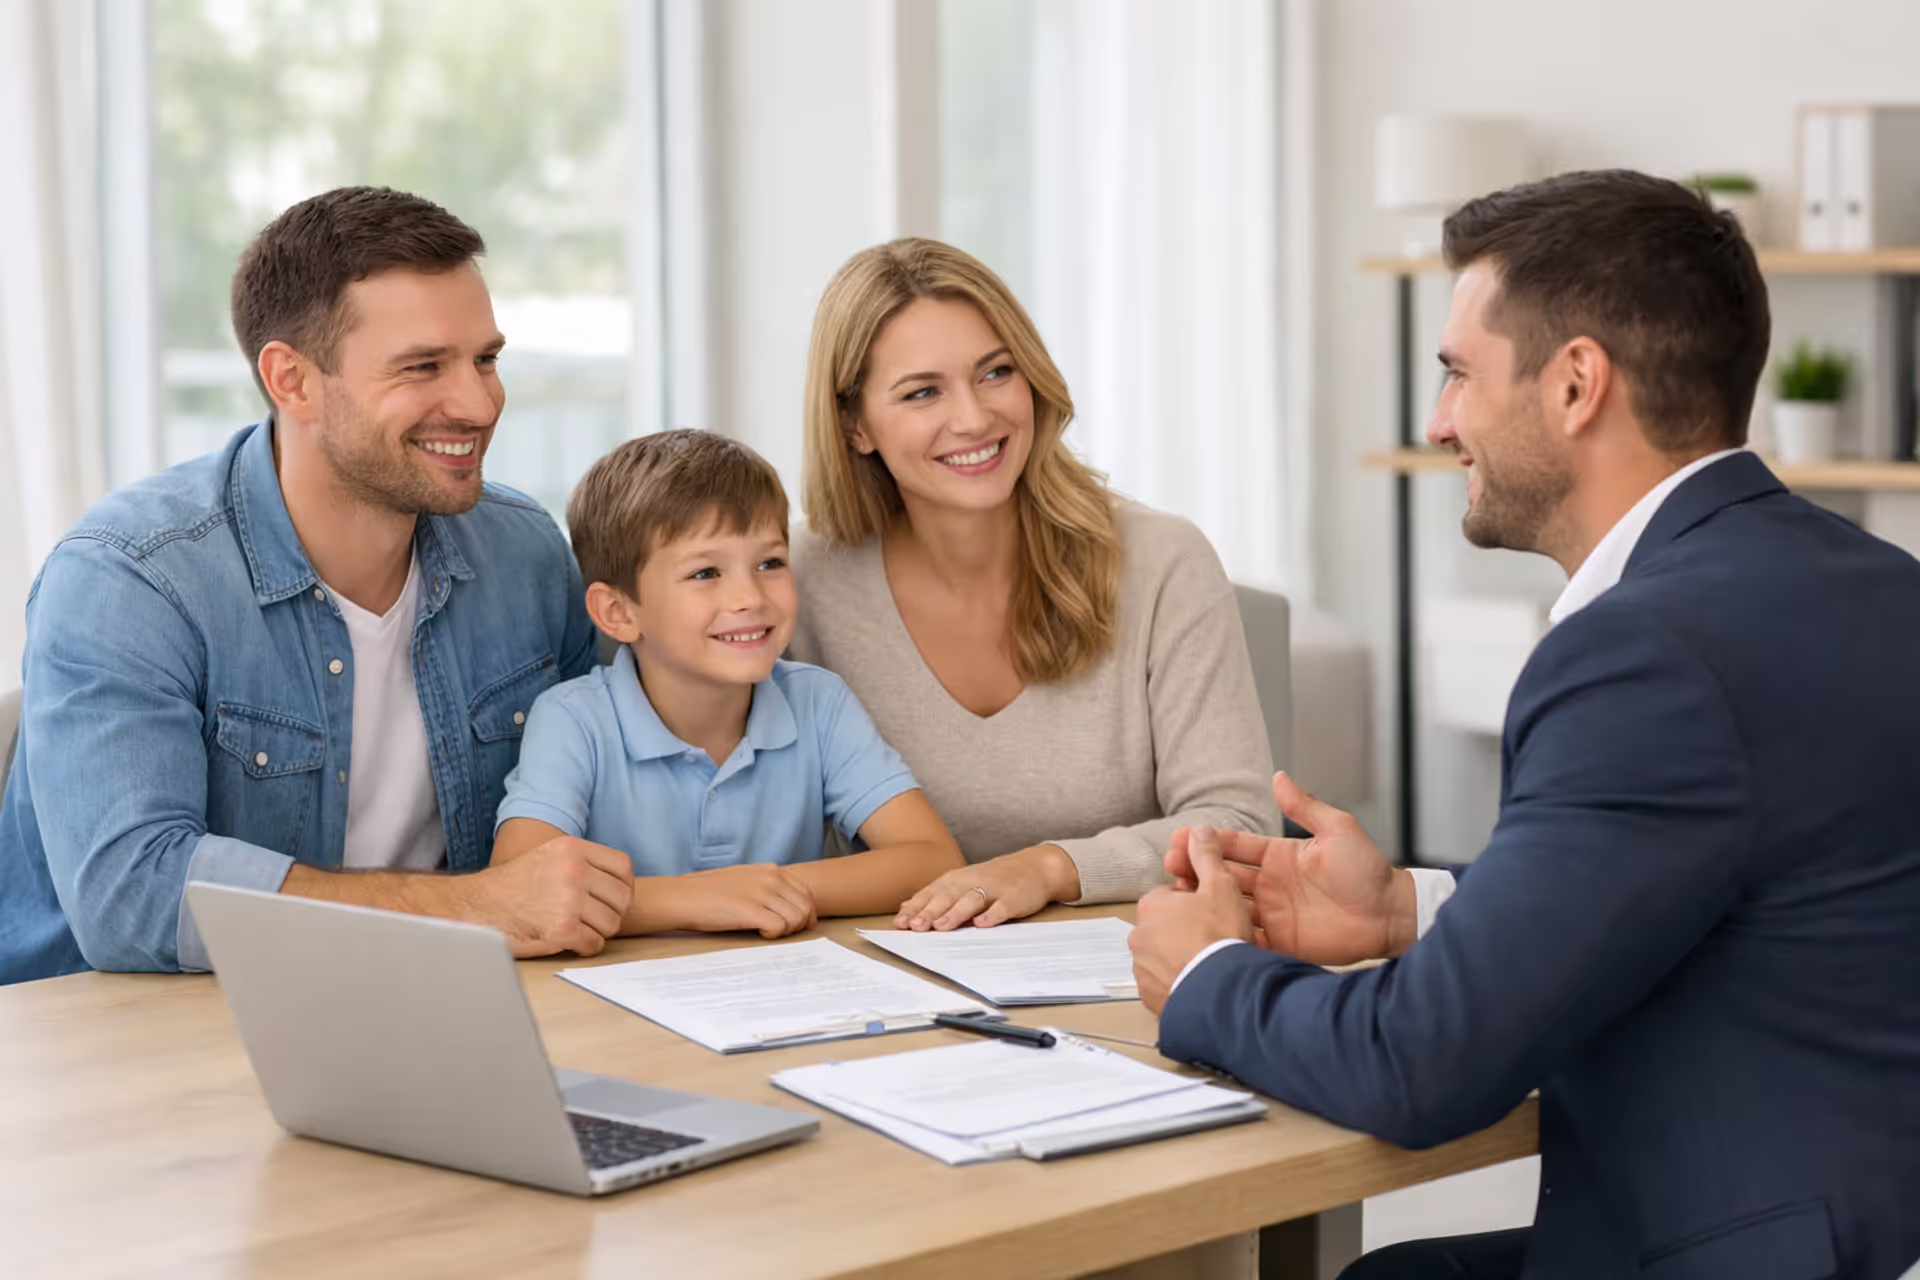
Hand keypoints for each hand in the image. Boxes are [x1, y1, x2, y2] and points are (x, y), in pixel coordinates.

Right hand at [461, 838, 634, 957]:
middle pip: (622, 898)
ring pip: (611, 924)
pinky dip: (585, 948)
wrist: (475, 906)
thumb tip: (619, 884)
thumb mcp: (548, 856)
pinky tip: (569, 942)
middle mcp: (574, 871)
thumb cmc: (511, 886)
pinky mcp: (562, 930)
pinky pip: (594, 944)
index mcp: (572, 848)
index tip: (612, 899)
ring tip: (577, 929)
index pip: (623, 867)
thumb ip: (582, 862)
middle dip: (611, 913)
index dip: (623, 887)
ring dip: (597, 932)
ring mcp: (569, 900)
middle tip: (592, 919)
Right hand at [659, 864, 817, 937]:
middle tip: (782, 932)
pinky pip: (780, 927)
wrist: (683, 896)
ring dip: (787, 931)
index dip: (805, 913)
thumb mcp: (745, 878)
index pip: (806, 893)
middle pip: (806, 907)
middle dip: (800, 924)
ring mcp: (762, 893)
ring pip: (797, 918)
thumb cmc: (710, 892)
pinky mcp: (751, 910)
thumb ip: (767, 885)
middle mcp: (771, 879)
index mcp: (771, 870)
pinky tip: (759, 933)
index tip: (795, 925)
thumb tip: (788, 904)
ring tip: (767, 932)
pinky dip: (774, 935)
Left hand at [894, 844, 1079, 929]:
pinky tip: (982, 924)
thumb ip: (936, 896)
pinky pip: (1002, 907)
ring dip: (956, 913)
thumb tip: (905, 908)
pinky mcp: (1014, 899)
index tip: (900, 923)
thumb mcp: (962, 883)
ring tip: (942, 927)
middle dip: (931, 911)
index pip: (932, 894)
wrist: (1035, 867)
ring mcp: (994, 890)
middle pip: (948, 896)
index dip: (916, 908)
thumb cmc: (994, 879)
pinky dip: (992, 915)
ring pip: (972, 900)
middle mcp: (972, 882)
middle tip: (916, 927)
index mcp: (957, 880)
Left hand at [1129, 825, 1253, 1012]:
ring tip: (1211, 962)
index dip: (1196, 901)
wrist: (1219, 991)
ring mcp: (1143, 969)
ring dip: (1183, 956)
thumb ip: (1207, 856)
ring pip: (1164, 956)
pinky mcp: (1151, 997)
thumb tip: (1200, 831)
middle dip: (1187, 929)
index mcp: (1152, 905)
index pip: (1171, 895)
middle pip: (1166, 926)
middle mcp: (1139, 936)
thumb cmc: (1218, 936)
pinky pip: (1165, 983)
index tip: (1214, 910)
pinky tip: (1202, 982)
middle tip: (1216, 937)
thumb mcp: (1220, 886)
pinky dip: (1180, 981)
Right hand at [1165, 772, 1414, 965]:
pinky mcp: (1280, 942)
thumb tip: (1279, 776)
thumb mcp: (1338, 830)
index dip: (1208, 841)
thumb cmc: (1368, 871)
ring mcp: (1273, 914)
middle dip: (1194, 869)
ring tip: (1177, 895)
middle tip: (1169, 864)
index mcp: (1280, 857)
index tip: (1182, 835)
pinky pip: (1246, 938)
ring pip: (1227, 906)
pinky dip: (1224, 934)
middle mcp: (1271, 885)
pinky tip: (1203, 930)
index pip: (1236, 847)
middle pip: (1223, 876)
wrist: (1388, 914)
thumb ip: (1305, 806)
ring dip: (1202, 900)